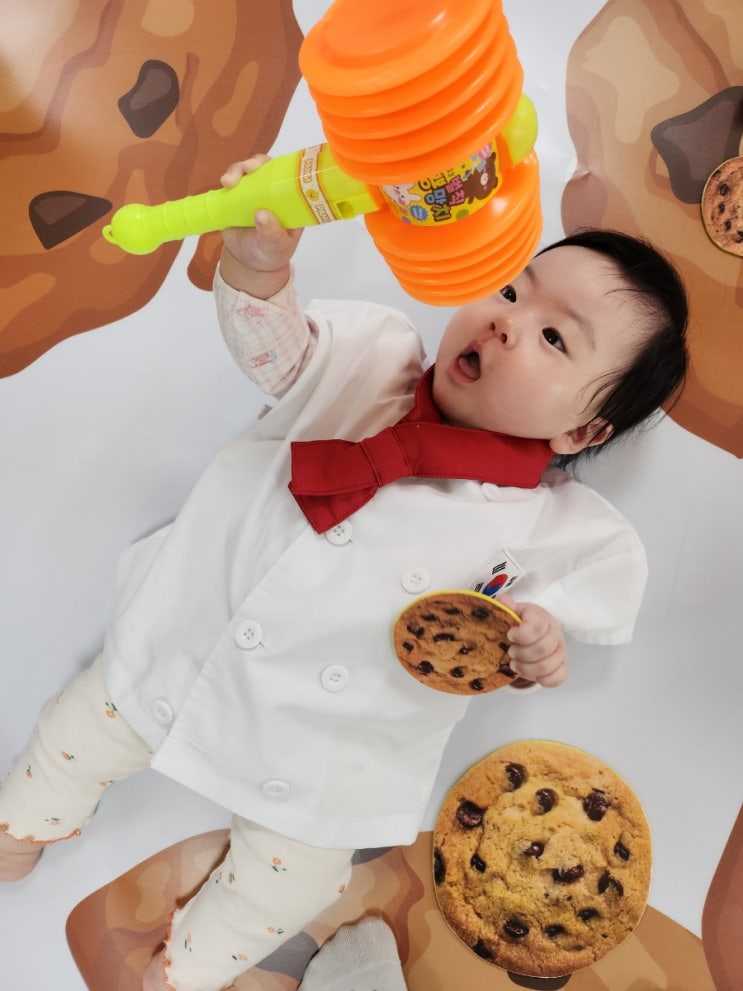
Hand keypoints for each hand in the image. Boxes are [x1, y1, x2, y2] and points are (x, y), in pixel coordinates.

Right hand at [219, 155, 302, 296]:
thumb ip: (271, 234)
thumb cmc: (270, 253)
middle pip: (267, 168)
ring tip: (228, 182)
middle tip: (247, 168)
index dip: (281, 168)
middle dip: (256, 163)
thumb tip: (262, 215)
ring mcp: (254, 193)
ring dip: (237, 170)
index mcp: (290, 202)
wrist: (249, 262)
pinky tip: (224, 184)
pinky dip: (228, 179)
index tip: (271, 167)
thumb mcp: (275, 248)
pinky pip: (233, 183)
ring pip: (247, 172)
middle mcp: (273, 193)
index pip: (289, 177)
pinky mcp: (237, 196)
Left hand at [499, 594, 567, 686]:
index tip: (510, 635)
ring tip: (514, 664)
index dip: (520, 635)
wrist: (538, 632)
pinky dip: (539, 679)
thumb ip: (508, 606)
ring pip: (546, 667)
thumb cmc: (523, 622)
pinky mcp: (562, 667)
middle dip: (520, 653)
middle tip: (510, 651)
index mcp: (543, 618)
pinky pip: (555, 679)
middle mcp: (556, 635)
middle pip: (541, 649)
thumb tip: (505, 600)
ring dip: (525, 668)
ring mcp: (561, 652)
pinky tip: (527, 672)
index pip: (536, 628)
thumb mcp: (515, 611)